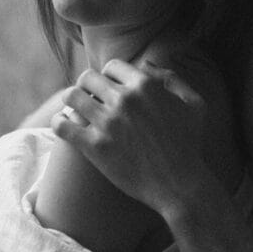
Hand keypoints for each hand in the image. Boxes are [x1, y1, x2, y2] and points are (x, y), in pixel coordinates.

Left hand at [51, 59, 207, 217]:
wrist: (180, 186)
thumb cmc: (189, 145)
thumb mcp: (194, 104)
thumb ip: (171, 78)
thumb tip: (146, 65)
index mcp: (145, 85)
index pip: (112, 66)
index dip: (109, 76)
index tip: (108, 88)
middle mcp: (124, 99)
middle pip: (87, 77)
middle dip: (87, 86)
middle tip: (89, 99)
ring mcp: (107, 123)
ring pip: (71, 96)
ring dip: (71, 101)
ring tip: (75, 111)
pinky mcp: (94, 147)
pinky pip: (62, 125)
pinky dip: (59, 123)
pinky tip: (64, 126)